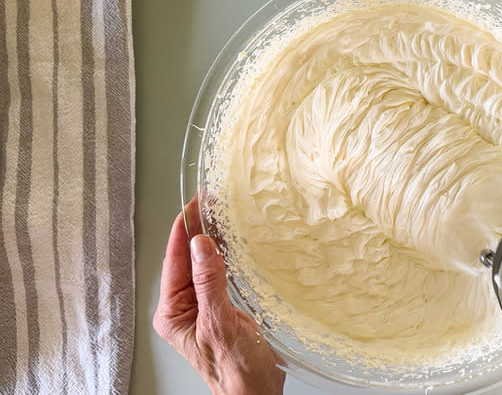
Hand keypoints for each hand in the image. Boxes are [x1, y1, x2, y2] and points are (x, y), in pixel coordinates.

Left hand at [153, 197, 284, 394]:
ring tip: (223, 210)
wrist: (255, 393)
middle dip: (199, 227)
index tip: (195, 202)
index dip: (185, 228)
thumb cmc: (235, 371)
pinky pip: (221, 272)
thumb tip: (202, 245)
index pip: (175, 260)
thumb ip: (210, 283)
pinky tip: (235, 239)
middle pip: (188, 257)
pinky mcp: (222, 305)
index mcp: (173, 312)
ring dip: (214, 237)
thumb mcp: (220, 324)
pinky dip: (228, 253)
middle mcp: (184, 306)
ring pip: (205, 262)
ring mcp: (203, 305)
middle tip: (212, 198)